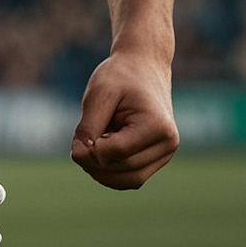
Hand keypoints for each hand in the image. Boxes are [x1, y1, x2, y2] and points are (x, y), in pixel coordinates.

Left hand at [71, 49, 177, 189]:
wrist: (143, 66)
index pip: (117, 153)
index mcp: (157, 125)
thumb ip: (89, 126)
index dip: (90, 151)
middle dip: (94, 164)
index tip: (77, 137)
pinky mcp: (158, 158)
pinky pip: (133, 177)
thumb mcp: (99, 94)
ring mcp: (166, 153)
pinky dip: (112, 172)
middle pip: (124, 170)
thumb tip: (81, 156)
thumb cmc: (120, 76)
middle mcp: (168, 143)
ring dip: (103, 172)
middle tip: (78, 145)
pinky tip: (100, 152)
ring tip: (89, 148)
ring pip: (130, 180)